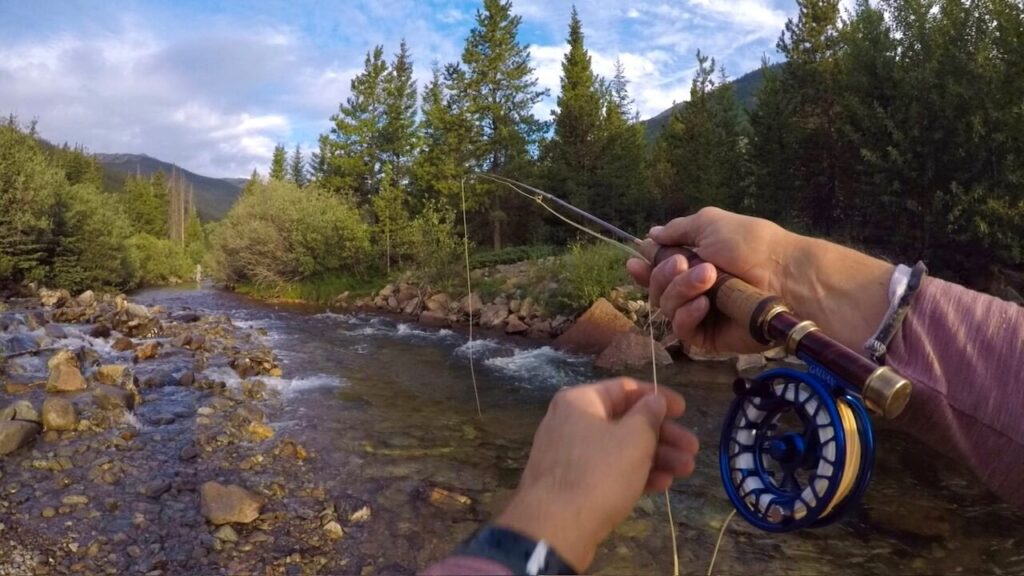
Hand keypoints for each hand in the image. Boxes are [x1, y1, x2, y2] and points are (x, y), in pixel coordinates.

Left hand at [495, 378, 697, 570]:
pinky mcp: (572, 483)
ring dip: (655, 456)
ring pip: (619, 448)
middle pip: (625, 421)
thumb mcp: (633, 439)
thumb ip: (649, 415)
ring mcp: (570, 454)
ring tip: (686, 470)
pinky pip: (608, 470)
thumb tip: (655, 400)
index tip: (684, 410)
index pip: (625, 388)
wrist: (555, 528)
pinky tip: (662, 485)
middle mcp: (571, 421)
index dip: (658, 397)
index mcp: (580, 400)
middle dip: (662, 435)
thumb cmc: (598, 473)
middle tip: (692, 449)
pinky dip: (634, 473)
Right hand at [627, 207, 893, 352]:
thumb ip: (679, 230)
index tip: (634, 263)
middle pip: (656, 289)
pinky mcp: (708, 337)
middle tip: (686, 263)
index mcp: (693, 263)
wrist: (783, 276)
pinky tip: (703, 305)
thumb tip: (652, 234)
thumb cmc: (751, 245)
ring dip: (680, 291)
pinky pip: (682, 330)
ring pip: (666, 308)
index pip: (658, 270)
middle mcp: (693, 290)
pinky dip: (687, 316)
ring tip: (709, 279)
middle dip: (665, 274)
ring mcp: (700, 315)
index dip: (644, 269)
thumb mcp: (711, 224)